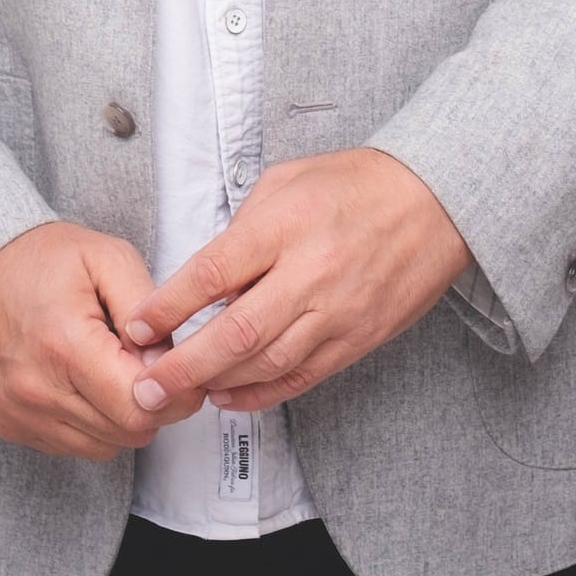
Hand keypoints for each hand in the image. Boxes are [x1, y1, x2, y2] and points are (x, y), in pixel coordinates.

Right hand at [0, 221, 205, 458]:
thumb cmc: (49, 258)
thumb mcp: (111, 259)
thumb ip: (149, 311)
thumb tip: (166, 363)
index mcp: (64, 346)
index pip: (137, 407)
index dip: (173, 394)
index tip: (180, 369)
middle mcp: (36, 390)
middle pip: (126, 432)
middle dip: (153, 402)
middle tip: (147, 362)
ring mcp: (19, 414)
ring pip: (105, 446)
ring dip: (122, 416)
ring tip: (113, 368)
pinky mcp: (10, 425)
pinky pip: (76, 446)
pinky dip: (94, 423)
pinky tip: (87, 382)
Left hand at [122, 148, 471, 415]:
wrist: (435, 201)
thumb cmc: (357, 183)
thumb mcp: (288, 179)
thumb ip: (245, 225)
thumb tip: (207, 272)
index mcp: (285, 225)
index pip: (214, 273)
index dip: (170, 306)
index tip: (140, 324)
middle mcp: (310, 273)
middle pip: (236, 332)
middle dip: (184, 364)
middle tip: (147, 383)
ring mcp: (337, 312)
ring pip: (266, 364)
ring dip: (218, 384)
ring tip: (182, 391)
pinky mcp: (357, 339)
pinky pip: (301, 377)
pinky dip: (261, 394)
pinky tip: (231, 397)